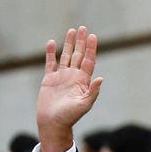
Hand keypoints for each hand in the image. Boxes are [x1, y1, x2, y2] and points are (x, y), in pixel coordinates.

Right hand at [37, 26, 102, 151]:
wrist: (53, 123)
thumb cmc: (70, 117)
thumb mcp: (84, 105)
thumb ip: (93, 92)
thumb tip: (100, 78)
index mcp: (82, 81)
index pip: (88, 61)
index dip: (91, 49)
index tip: (93, 36)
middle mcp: (73, 76)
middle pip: (78, 55)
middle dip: (81, 42)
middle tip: (83, 28)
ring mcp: (61, 77)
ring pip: (66, 56)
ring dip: (69, 44)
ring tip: (71, 31)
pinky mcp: (49, 79)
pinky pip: (50, 63)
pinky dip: (51, 53)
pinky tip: (52, 43)